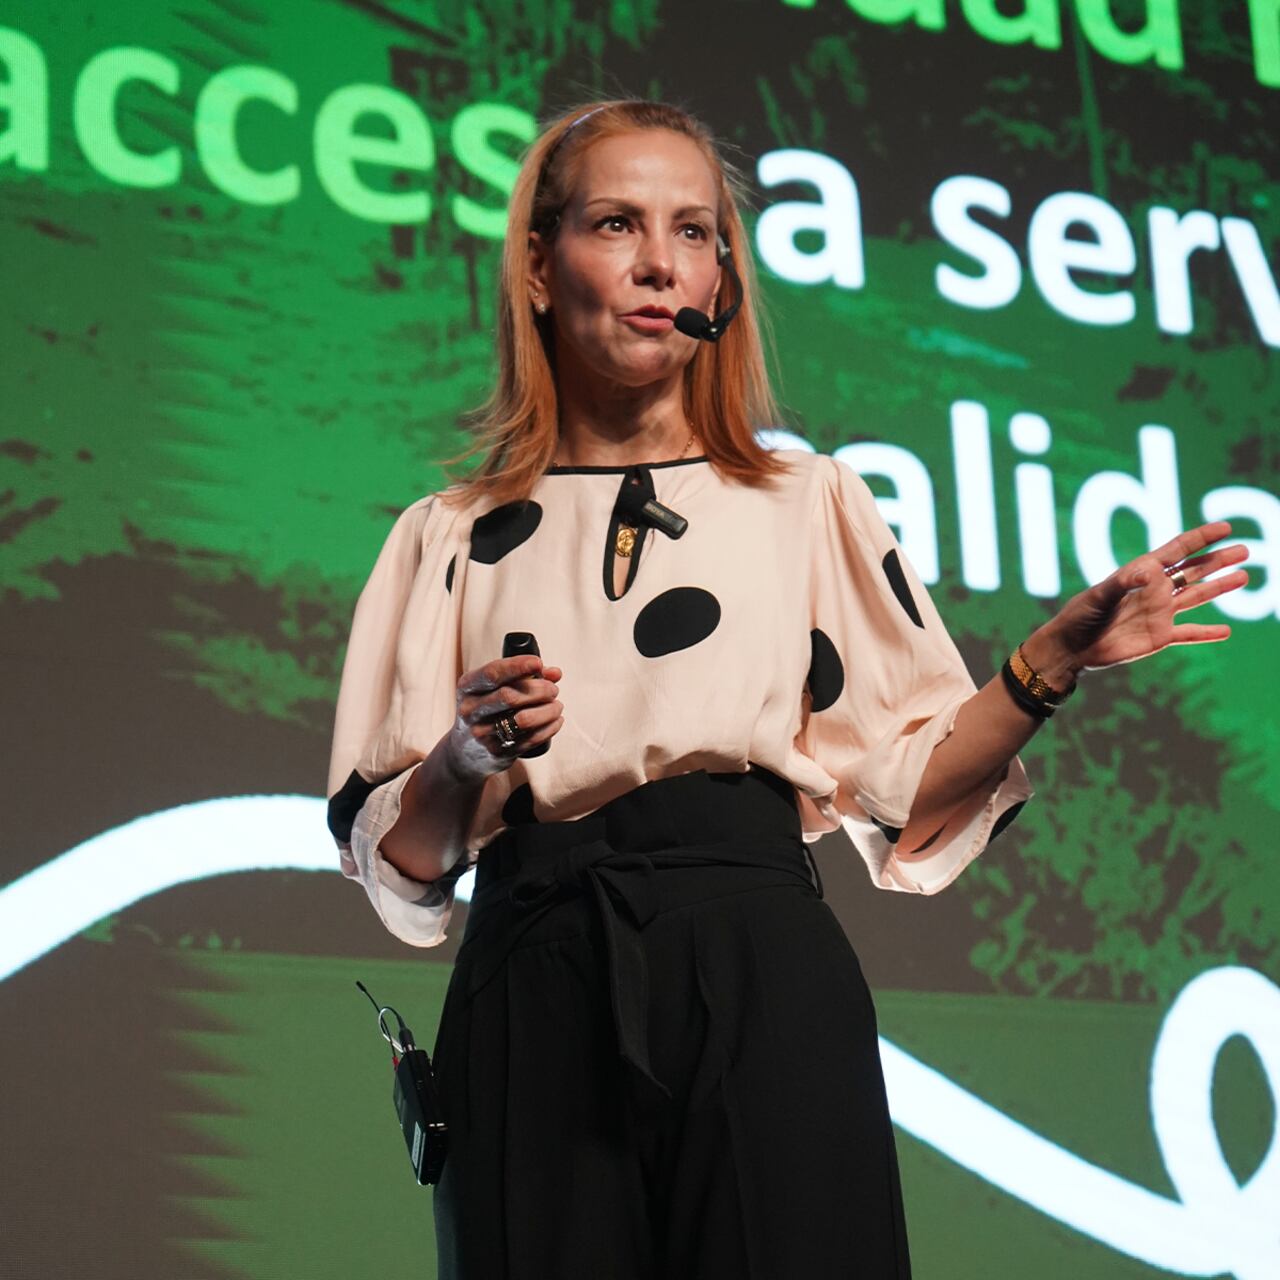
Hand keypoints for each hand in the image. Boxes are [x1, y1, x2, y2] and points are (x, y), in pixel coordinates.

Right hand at [446, 655, 564, 783]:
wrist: (466, 751)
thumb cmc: (486, 710)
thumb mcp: (493, 688)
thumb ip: (523, 676)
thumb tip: (554, 673)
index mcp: (467, 688)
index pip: (492, 673)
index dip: (517, 666)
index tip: (538, 663)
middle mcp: (470, 710)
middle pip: (510, 696)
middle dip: (540, 690)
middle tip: (553, 689)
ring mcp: (482, 734)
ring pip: (524, 719)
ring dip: (548, 710)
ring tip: (556, 705)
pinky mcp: (498, 752)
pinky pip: (531, 738)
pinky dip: (550, 727)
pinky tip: (555, 720)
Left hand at [1028, 521, 1248, 677]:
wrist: (1071, 648)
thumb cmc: (1079, 616)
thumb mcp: (1098, 596)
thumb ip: (1124, 583)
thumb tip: (1152, 571)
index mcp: (1140, 574)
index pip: (1176, 551)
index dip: (1201, 538)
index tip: (1226, 527)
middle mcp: (1154, 592)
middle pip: (1192, 572)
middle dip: (1217, 560)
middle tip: (1245, 550)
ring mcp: (1158, 614)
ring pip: (1196, 597)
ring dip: (1219, 587)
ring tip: (1243, 576)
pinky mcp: (1158, 637)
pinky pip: (1188, 634)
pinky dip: (1207, 633)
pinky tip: (1226, 631)